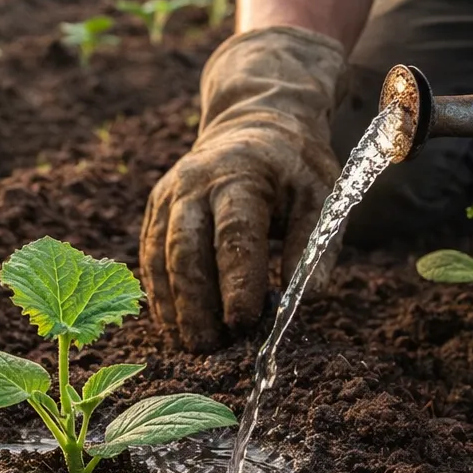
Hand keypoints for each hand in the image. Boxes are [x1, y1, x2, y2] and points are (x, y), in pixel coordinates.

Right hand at [140, 27, 346, 351]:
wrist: (252, 123)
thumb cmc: (293, 168)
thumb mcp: (322, 194)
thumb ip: (314, 244)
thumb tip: (305, 298)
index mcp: (240, 176)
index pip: (235, 233)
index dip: (238, 280)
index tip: (244, 322)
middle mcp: (193, 185)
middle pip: (186, 251)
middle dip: (196, 304)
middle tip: (211, 349)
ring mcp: (167, 198)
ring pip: (161, 259)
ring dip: (176, 307)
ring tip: (196, 346)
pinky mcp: (154, 213)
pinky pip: (151, 260)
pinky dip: (162, 297)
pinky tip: (176, 328)